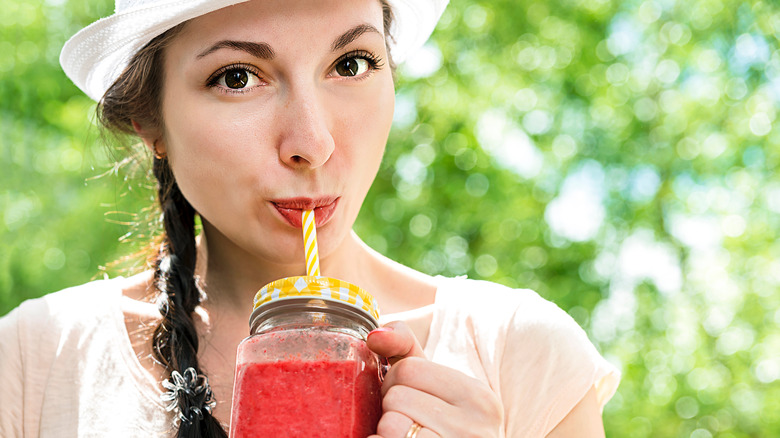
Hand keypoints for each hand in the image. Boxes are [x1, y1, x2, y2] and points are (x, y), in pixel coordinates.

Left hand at [366, 321, 502, 437]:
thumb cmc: (445, 426)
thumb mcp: (437, 386)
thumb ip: (406, 351)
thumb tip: (374, 335)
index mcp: (478, 397)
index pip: (408, 369)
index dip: (395, 383)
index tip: (408, 400)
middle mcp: (476, 427)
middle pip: (396, 398)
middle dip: (391, 410)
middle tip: (406, 423)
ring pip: (390, 426)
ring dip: (386, 433)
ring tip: (406, 436)